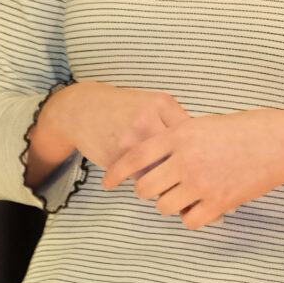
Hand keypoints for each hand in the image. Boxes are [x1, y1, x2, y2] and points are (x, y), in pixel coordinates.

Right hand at [26, 79, 186, 186]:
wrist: (80, 108)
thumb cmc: (123, 109)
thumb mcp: (151, 103)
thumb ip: (175, 121)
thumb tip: (203, 152)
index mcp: (163, 104)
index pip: (193, 136)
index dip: (197, 152)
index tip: (198, 161)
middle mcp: (149, 119)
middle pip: (180, 156)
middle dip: (184, 170)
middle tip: (186, 178)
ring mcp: (132, 139)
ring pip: (161, 170)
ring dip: (165, 178)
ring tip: (164, 177)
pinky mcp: (117, 157)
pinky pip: (141, 177)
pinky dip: (144, 178)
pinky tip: (140, 172)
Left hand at [100, 107, 283, 227]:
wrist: (278, 143)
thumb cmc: (243, 130)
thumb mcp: (203, 124)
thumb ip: (176, 139)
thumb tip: (153, 156)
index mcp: (179, 135)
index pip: (133, 156)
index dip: (116, 172)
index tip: (107, 183)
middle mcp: (185, 160)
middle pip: (144, 188)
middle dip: (146, 191)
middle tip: (157, 188)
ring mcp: (201, 182)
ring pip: (164, 207)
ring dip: (170, 204)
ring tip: (184, 196)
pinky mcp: (218, 202)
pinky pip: (189, 221)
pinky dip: (191, 217)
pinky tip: (200, 206)